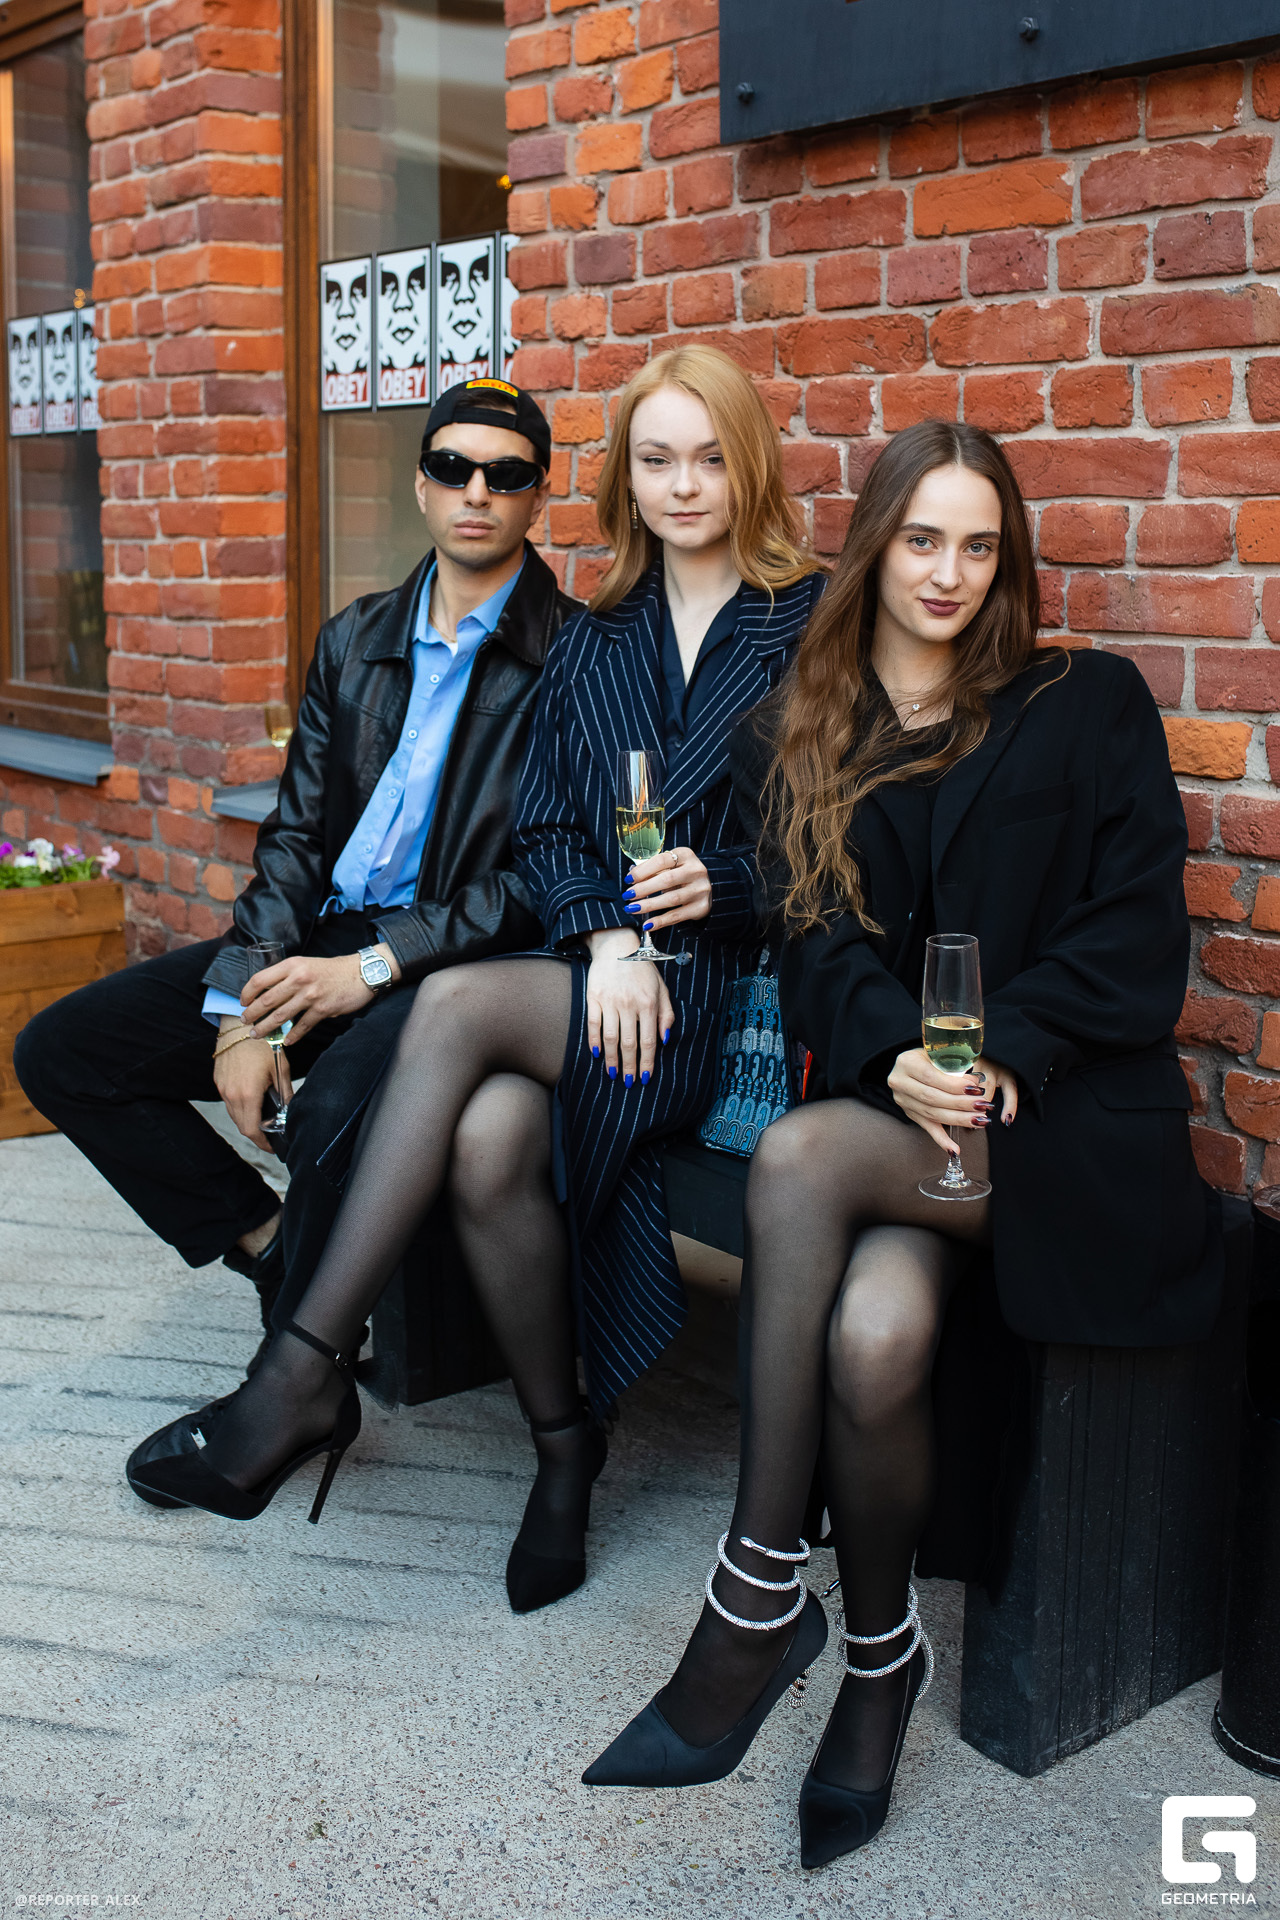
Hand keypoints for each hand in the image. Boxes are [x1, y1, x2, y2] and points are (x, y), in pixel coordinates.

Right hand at [213, 1019, 289, 1151]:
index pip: (251, 1130)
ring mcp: (222, 1088)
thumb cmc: (262, 1045)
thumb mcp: (281, 1069)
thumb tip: (292, 1110)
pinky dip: (239, 1108)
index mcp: (247, 1094)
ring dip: (247, 1121)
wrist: (240, 1026)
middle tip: (270, 1136)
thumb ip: (286, 1093)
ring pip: (234, 1115)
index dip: (262, 1142)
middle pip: (241, 1126)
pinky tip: (251, 1103)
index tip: (272, 1146)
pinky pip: (228, 1102)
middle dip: (256, 1134)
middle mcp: (231, 1094)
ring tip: (262, 1120)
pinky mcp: (218, 1081)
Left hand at [240, 947, 400, 1044]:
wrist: (360, 973)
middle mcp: (299, 979)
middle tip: (245, 1021)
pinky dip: (292, 1036)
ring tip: (257, 1034)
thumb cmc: (332, 969)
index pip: (260, 980)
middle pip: (266, 1000)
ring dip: (265, 1028)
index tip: (242, 1002)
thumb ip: (287, 975)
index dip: (246, 993)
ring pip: (280, 1016)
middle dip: (252, 1014)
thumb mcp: (305, 963)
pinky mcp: (322, 1009)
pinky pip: (302, 1026)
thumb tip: (267, 992)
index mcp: (292, 965)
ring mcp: (311, 995)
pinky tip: (286, 1041)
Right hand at [584, 928, 675, 1084]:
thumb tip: (665, 1040)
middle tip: (629, 1082)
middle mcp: (629, 1004)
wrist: (617, 945)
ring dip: (611, 1059)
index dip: (648, 1062)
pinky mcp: (593, 997)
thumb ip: (666, 1014)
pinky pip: (593, 1024)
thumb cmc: (642, 969)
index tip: (646, 1077)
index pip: (649, 1041)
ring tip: (612, 1074)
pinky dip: (594, 1041)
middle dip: (629, 1066)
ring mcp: (609, 1001)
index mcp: (648, 1003)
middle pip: (628, 1043)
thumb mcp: (661, 988)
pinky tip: (597, 1054)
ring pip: (610, 1038)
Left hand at [623, 846, 710, 931]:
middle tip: (627, 895)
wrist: (704, 888)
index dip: (642, 871)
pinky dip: (660, 921)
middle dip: (643, 888)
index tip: (628, 880)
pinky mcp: (701, 907)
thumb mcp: (670, 866)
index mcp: (686, 855)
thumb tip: (631, 877)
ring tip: (632, 908)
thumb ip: (652, 869)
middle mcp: (696, 871)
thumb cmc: (680, 874)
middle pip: (667, 880)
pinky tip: (647, 924)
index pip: (661, 861)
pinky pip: (677, 916)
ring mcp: (701, 890)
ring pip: (671, 899)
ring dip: (649, 905)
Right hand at [887, 1049, 1018, 1155]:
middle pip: (932, 1098)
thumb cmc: (929, 1056)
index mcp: (906, 1063)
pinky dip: (942, 1140)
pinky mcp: (909, 1114)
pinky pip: (927, 1128)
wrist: (910, 1064)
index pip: (932, 1077)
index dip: (955, 1085)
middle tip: (982, 1106)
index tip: (976, 1089)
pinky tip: (955, 1150)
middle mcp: (900, 1083)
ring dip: (958, 1120)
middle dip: (960, 1104)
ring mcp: (903, 1101)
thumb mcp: (938, 1054)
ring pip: (932, 1114)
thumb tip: (975, 1084)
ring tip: (980, 1120)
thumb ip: (954, 1067)